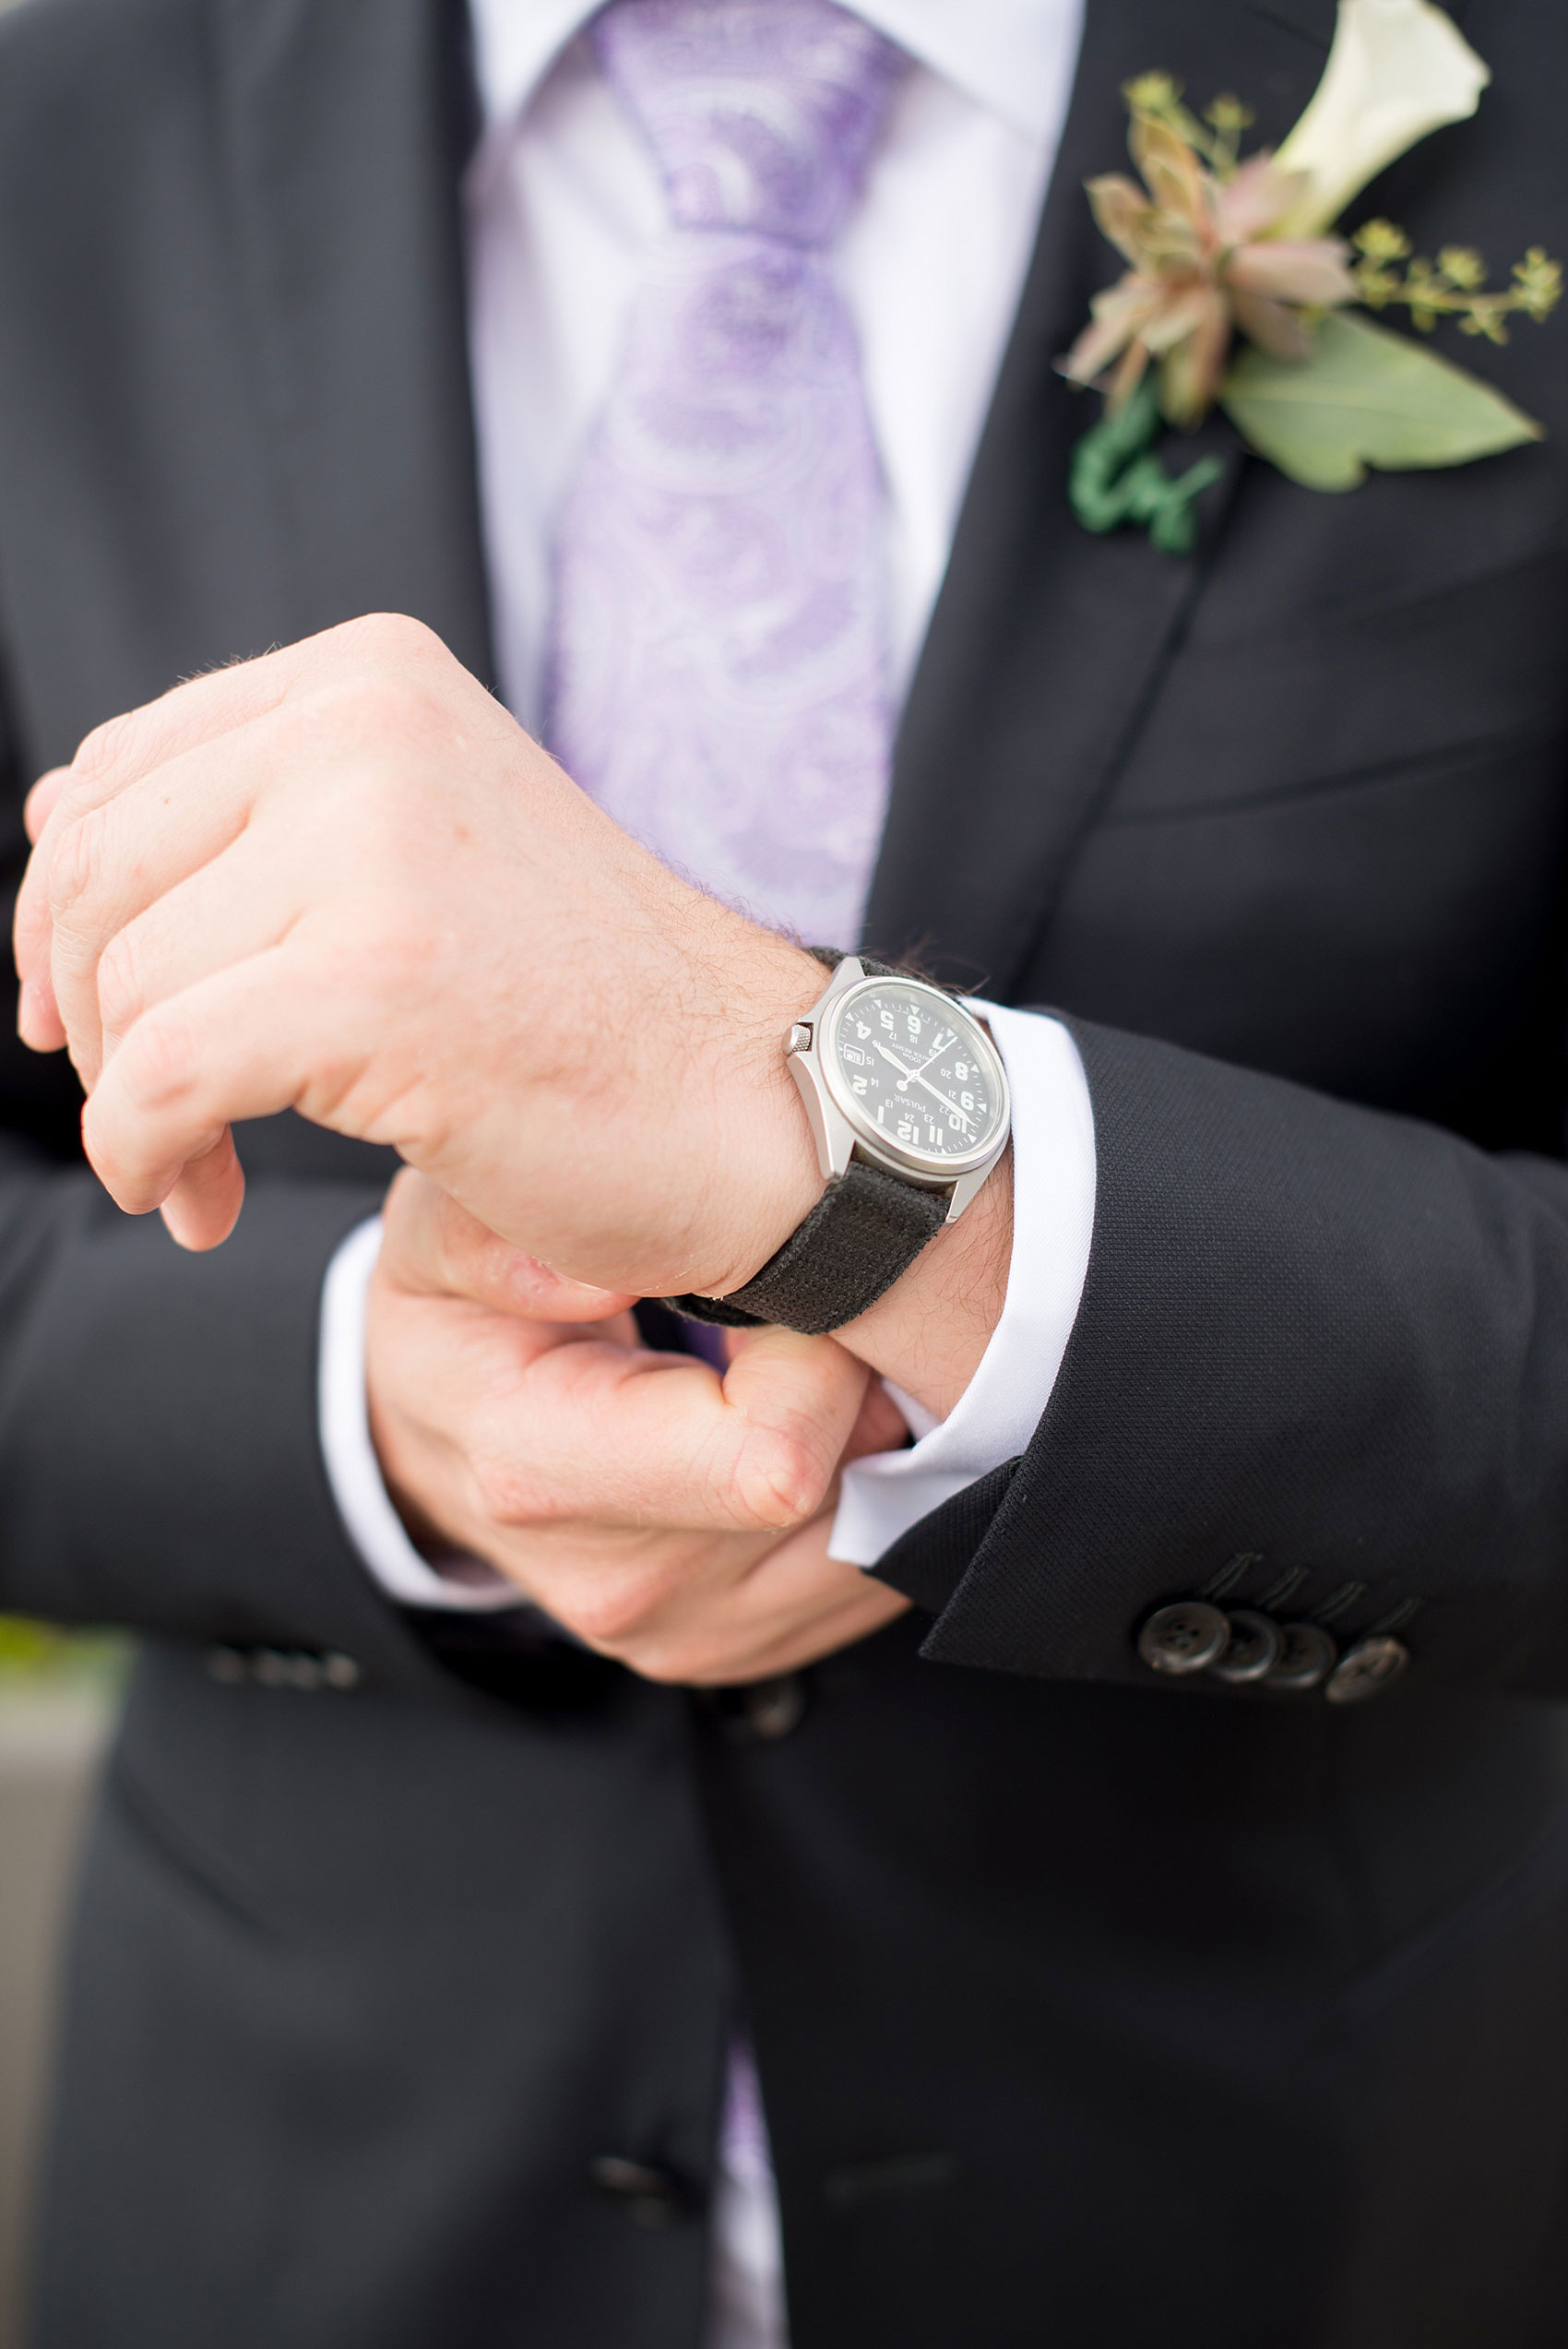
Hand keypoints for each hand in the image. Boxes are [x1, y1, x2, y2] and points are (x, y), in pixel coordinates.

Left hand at [17, 613, 824, 1297]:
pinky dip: (148, 1157)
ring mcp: (375, 842)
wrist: (770, 1111)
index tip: (88, 1022)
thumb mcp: (418, 864)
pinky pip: (163, 1078)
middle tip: (145, 1122)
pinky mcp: (377, 977)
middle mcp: (366, 724)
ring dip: (129, 1111)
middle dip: (87, 1020)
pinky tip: (200, 1201)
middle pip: (98, 876)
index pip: (121, 773)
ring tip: (199, 1178)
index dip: (70, 915)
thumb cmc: (599, 1016)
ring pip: (126, 987)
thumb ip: (251, 822)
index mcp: (371, 678)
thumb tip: (50, 811)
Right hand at [365, 1171, 909, 1683]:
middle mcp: (623, 1583)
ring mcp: (684, 1631)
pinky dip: (871, 1495)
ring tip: (801, 1368)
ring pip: (877, 1537)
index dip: (813, 1355)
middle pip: (841, 1492)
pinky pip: (871, 1574)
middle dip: (857, 1387)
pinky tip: (812, 1430)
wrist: (434, 1441)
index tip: (779, 1285)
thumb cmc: (454, 1324)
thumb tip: (604, 1273)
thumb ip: (495, 1242)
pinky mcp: (735, 1649)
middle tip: (808, 1314)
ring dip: (874, 1442)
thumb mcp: (433, 1243)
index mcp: (546, 1474)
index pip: (771, 1455)